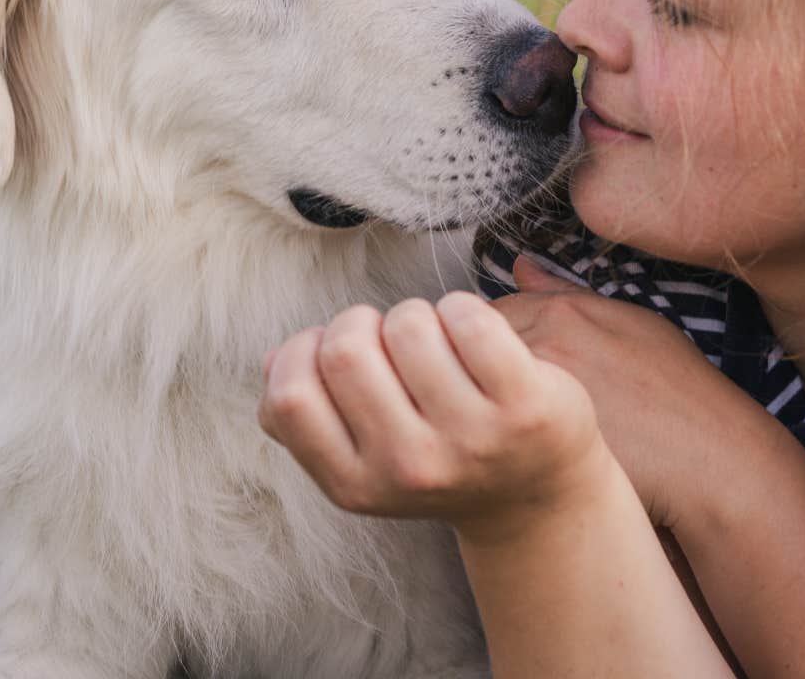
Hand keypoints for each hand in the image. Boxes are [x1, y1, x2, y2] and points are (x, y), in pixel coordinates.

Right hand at [258, 292, 616, 543]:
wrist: (534, 496)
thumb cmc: (436, 459)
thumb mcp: (364, 459)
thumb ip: (310, 417)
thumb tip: (270, 361)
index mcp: (356, 485)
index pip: (291, 397)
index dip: (302, 352)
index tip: (329, 352)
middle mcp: (410, 468)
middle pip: (346, 349)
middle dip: (359, 323)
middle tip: (385, 340)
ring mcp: (470, 438)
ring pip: (408, 324)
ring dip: (416, 315)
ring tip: (433, 343)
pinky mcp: (524, 404)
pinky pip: (467, 317)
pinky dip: (461, 308)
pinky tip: (472, 336)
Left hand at [495, 255, 778, 532]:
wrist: (709, 463)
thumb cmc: (678, 393)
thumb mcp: (634, 323)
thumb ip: (565, 292)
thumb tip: (518, 266)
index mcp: (563, 312)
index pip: (484, 312)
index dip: (485, 338)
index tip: (496, 358)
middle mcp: (541, 347)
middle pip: (467, 350)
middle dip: (471, 367)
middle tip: (492, 392)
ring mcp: (533, 399)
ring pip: (473, 392)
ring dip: (478, 403)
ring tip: (500, 420)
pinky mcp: (533, 448)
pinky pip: (489, 434)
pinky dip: (494, 438)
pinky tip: (515, 449)